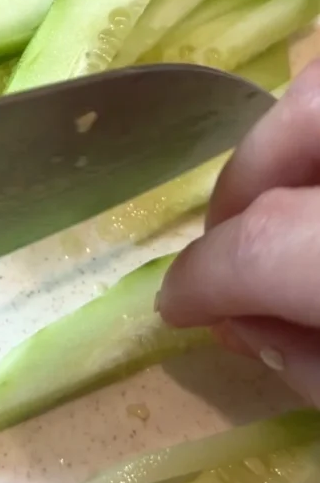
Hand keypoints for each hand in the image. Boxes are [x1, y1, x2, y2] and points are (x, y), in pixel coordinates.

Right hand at [157, 59, 319, 406]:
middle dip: (247, 180)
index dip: (206, 278)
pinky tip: (318, 186)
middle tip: (231, 246)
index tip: (177, 305)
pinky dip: (316, 132)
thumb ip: (314, 366)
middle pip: (305, 116)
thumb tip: (242, 325)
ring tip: (280, 205)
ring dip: (283, 140)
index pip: (268, 243)